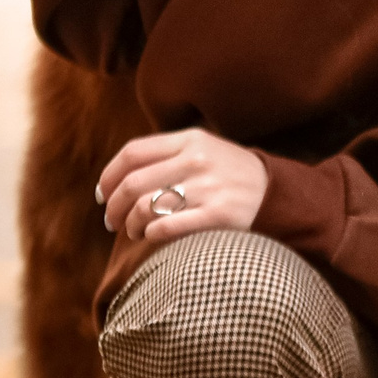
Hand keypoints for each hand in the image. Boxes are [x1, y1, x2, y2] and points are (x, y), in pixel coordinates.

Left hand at [97, 128, 269, 242]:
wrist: (276, 193)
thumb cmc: (228, 174)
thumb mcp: (202, 149)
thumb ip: (166, 154)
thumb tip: (117, 176)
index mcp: (190, 140)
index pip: (132, 153)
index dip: (108, 176)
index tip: (102, 195)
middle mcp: (197, 160)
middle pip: (133, 183)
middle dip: (114, 207)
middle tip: (112, 222)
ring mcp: (209, 188)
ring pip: (146, 207)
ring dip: (131, 224)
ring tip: (134, 232)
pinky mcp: (220, 216)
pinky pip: (169, 227)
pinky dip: (152, 234)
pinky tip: (152, 237)